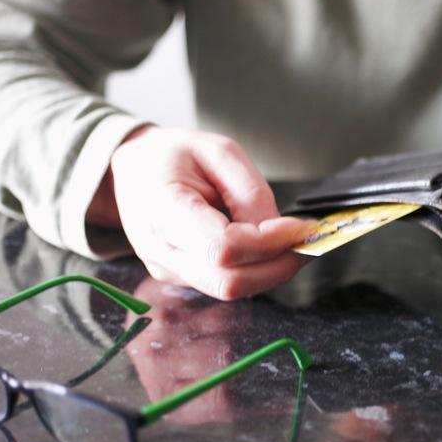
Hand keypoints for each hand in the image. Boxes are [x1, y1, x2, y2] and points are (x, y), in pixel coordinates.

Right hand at [95, 126, 310, 299]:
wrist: (133, 170)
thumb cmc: (173, 155)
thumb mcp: (218, 151)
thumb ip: (250, 193)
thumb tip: (281, 233)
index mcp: (163, 209)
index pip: (223, 247)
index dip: (269, 243)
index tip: (300, 226)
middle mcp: (161, 249)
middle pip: (230, 282)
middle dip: (279, 266)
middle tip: (309, 241)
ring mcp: (168, 268)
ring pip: (231, 289)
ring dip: (271, 271)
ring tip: (293, 243)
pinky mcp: (180, 276)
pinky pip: (225, 282)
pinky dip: (256, 270)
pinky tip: (268, 247)